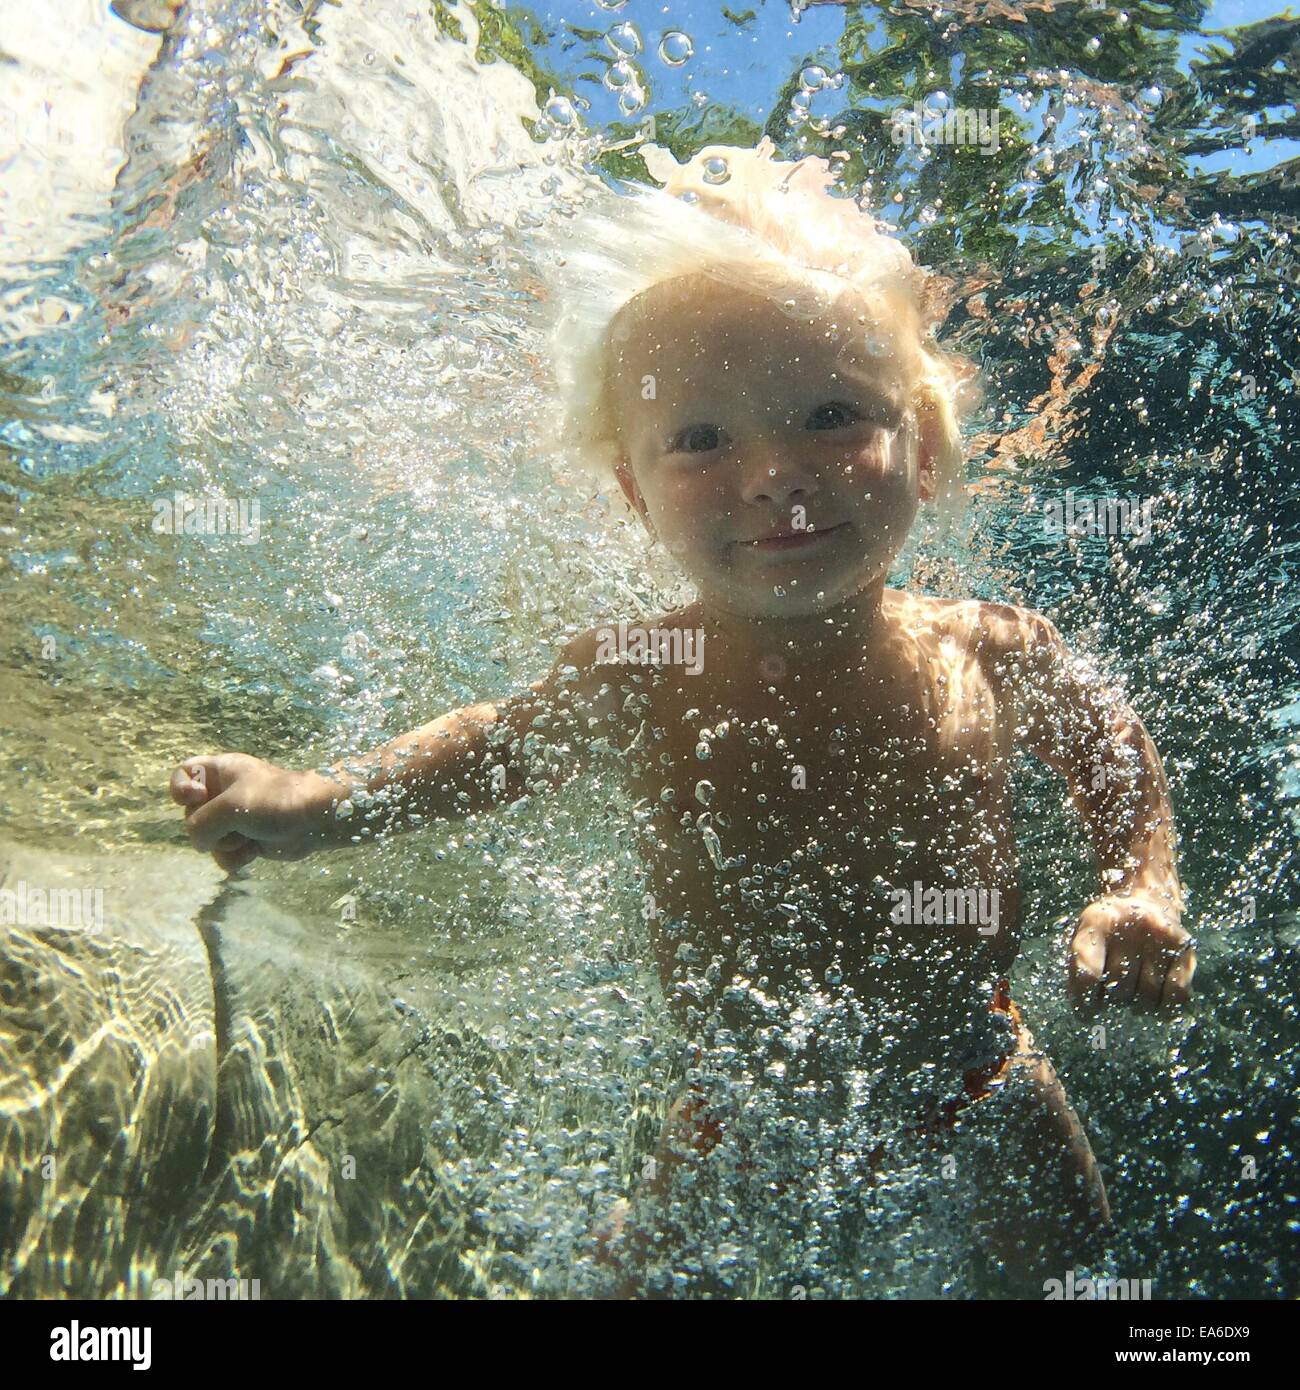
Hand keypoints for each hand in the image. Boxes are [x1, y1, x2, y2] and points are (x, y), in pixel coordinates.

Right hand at [169, 753, 341, 871]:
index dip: (181, 790)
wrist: (315, 821)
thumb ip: (200, 824)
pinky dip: (237, 857)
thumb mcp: (231, 806)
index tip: (196, 798)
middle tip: (234, 820)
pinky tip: (255, 850)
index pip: (182, 775)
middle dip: (211, 826)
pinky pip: (223, 855)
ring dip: (226, 844)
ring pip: (206, 840)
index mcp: (220, 772)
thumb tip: (200, 843)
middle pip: (190, 816)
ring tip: (249, 834)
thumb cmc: (276, 800)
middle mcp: (223, 794)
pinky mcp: (245, 840)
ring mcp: (233, 819)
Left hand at [1068, 888, 1194, 1008]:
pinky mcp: (1185, 947)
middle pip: (1119, 985)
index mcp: (1097, 921)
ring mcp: (1160, 935)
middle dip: (1113, 998)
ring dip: (1138, 1005)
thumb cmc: (1109, 930)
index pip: (1087, 970)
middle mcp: (1130, 924)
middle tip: (1114, 992)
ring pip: (1147, 995)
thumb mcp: (1085, 937)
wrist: (1145, 900)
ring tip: (1134, 993)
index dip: (1084, 999)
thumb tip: (1085, 1012)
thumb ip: (1080, 969)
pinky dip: (1166, 1009)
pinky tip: (1157, 1007)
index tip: (1085, 1013)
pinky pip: (1177, 995)